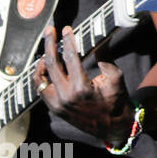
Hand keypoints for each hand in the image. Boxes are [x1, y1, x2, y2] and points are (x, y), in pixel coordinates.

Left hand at [34, 25, 134, 143]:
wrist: (113, 128)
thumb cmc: (116, 101)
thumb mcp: (114, 77)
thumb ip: (104, 57)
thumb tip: (96, 39)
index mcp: (81, 88)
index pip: (69, 57)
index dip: (67, 40)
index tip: (66, 29)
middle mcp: (66, 96)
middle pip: (51, 64)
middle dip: (49, 44)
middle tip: (50, 31)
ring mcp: (57, 104)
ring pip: (40, 77)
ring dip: (42, 60)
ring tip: (48, 49)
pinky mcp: (55, 109)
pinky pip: (41, 89)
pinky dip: (41, 75)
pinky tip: (46, 66)